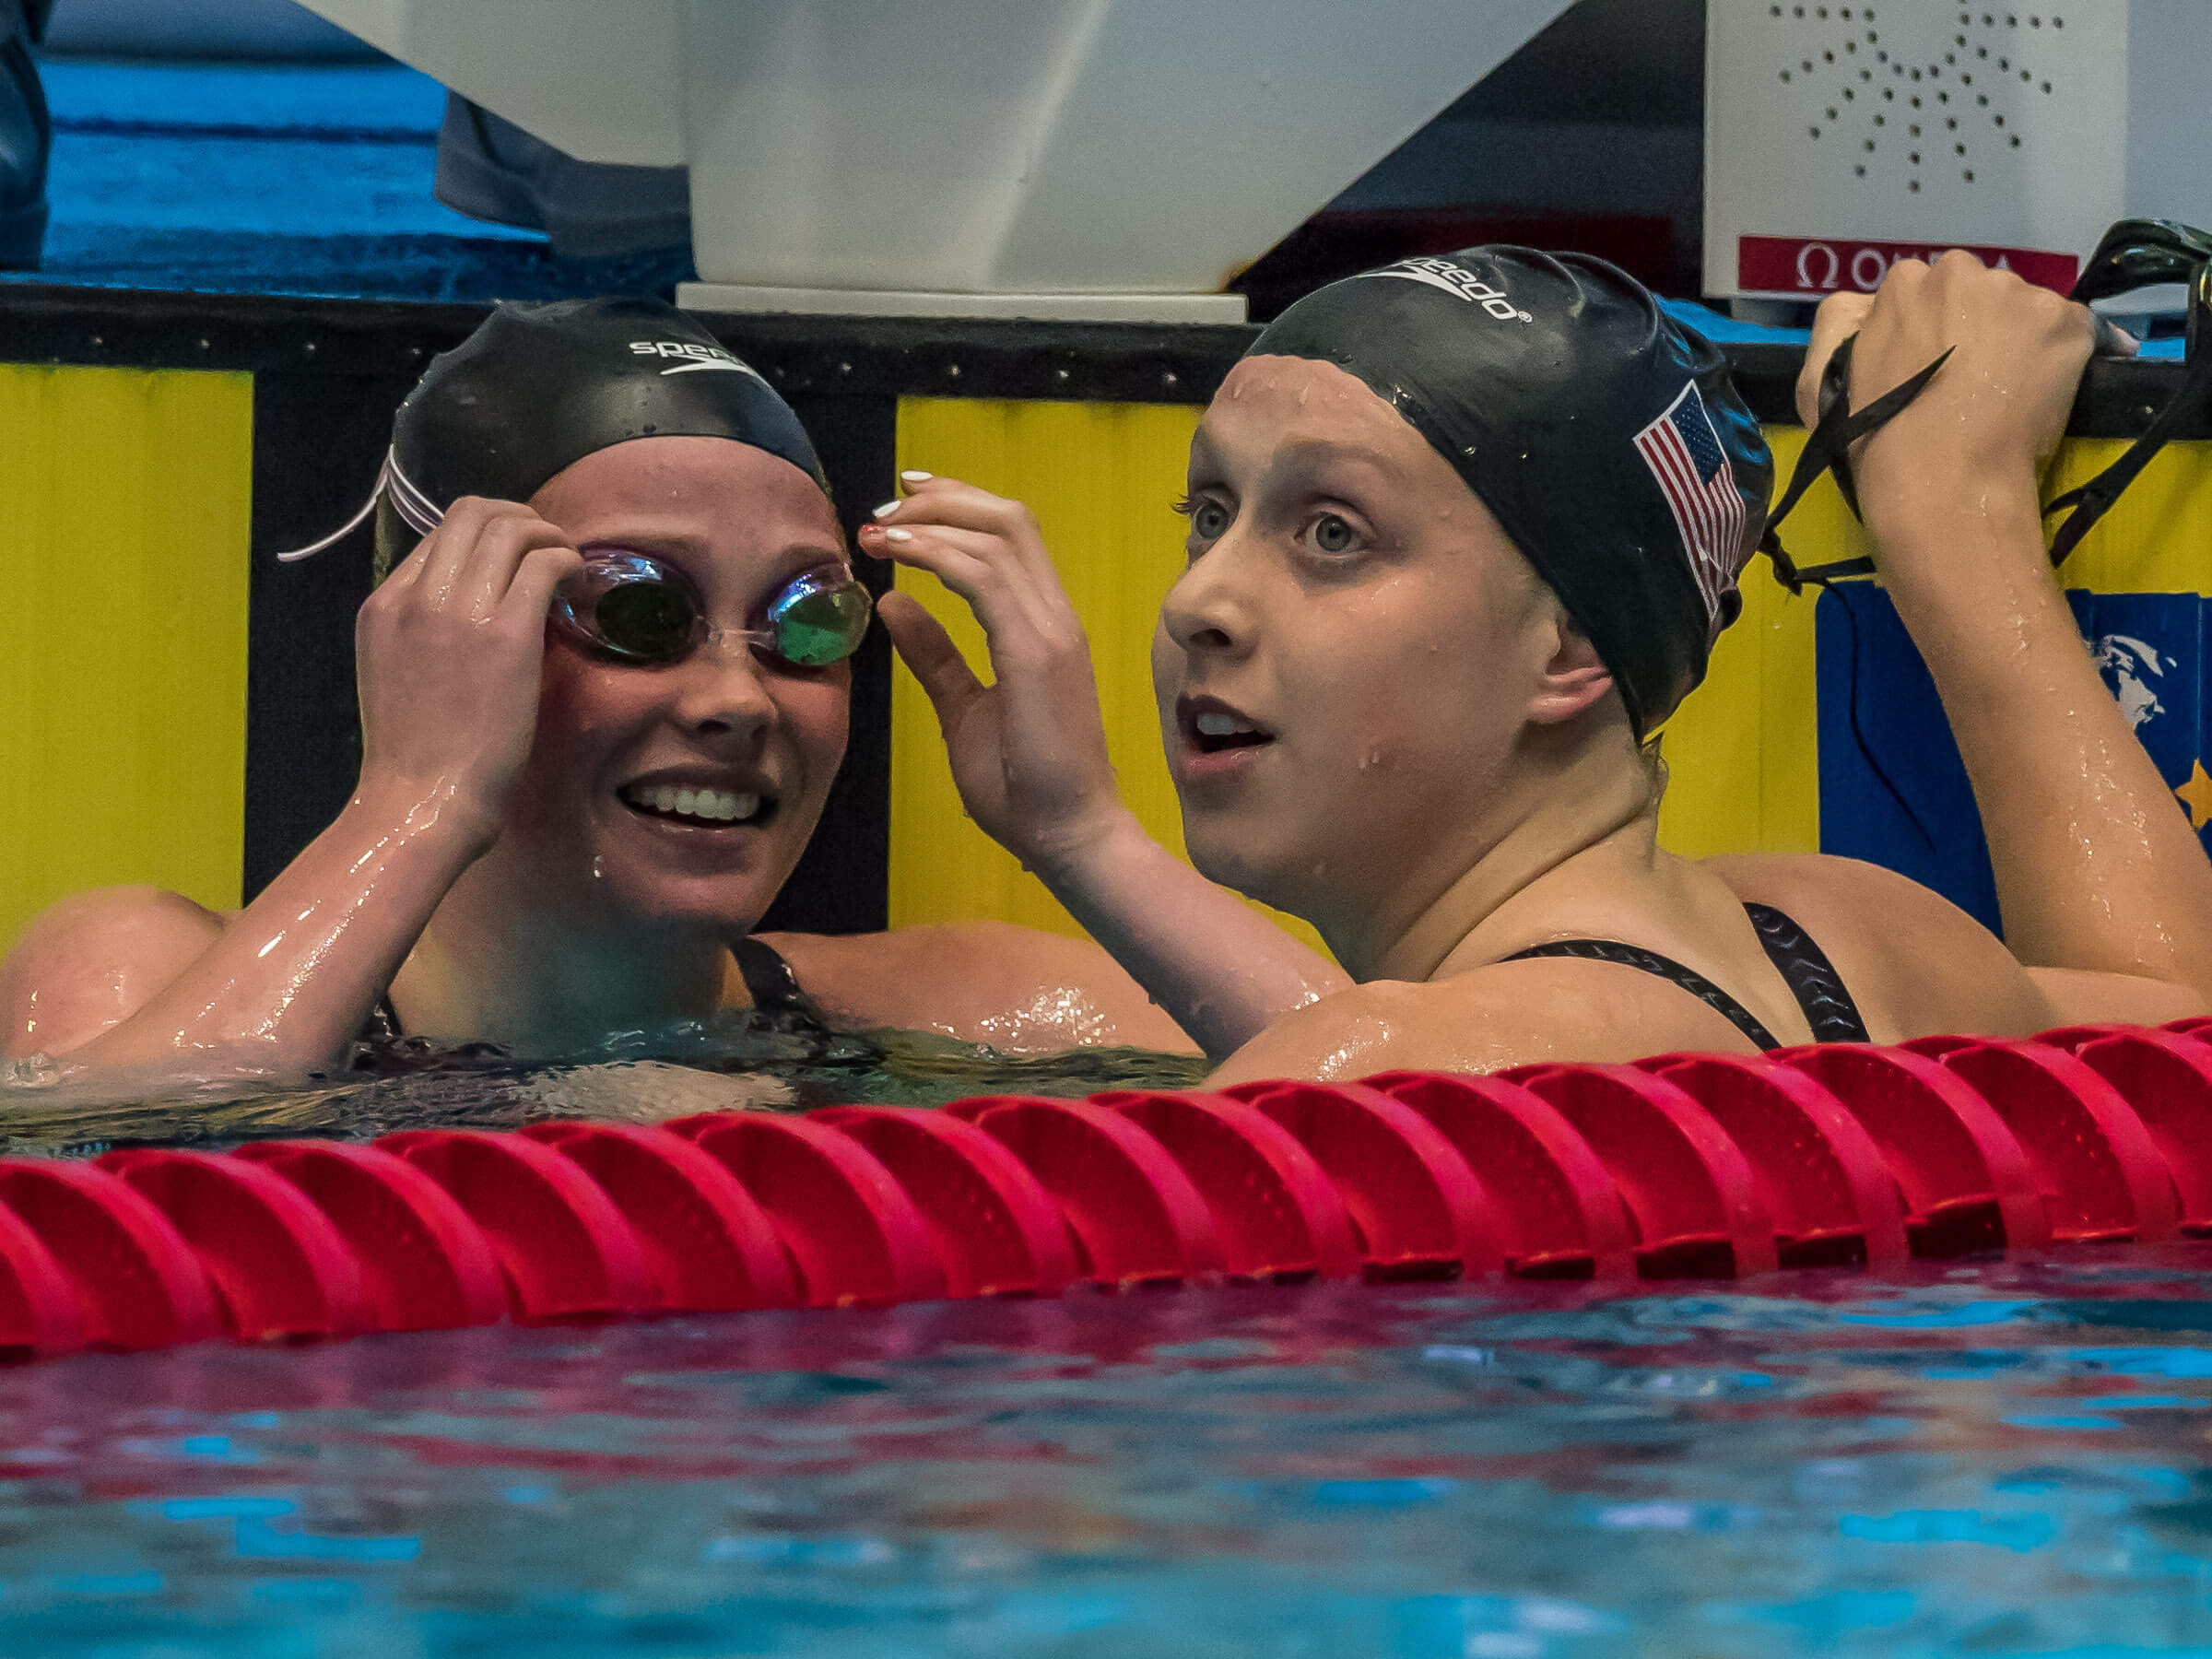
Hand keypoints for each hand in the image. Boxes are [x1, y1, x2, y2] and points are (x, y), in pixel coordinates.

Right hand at [354, 497, 581, 845]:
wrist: (422, 800)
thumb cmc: (415, 754)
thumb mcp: (394, 671)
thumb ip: (420, 629)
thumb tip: (470, 601)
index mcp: (384, 605)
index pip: (437, 537)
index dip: (483, 536)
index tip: (514, 557)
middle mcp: (416, 597)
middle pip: (470, 514)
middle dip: (516, 517)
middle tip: (545, 542)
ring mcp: (459, 611)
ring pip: (508, 529)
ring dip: (546, 533)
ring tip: (566, 558)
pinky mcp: (505, 633)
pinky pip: (542, 563)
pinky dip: (566, 559)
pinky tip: (578, 578)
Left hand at [859, 476, 1126, 870]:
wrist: (1066, 835)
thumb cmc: (1023, 785)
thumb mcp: (963, 708)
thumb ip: (935, 655)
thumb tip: (894, 604)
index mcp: (1043, 626)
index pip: (1009, 536)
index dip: (956, 506)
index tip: (901, 504)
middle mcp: (1054, 616)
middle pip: (1008, 519)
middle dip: (943, 498)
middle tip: (886, 505)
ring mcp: (1051, 631)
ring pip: (999, 536)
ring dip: (932, 522)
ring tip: (881, 529)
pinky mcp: (1038, 653)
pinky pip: (987, 579)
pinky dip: (939, 555)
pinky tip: (900, 556)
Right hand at [1796, 252, 2120, 555]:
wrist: (1938, 478)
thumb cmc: (1873, 437)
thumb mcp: (1829, 373)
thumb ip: (1857, 327)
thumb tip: (1885, 312)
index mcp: (1903, 282)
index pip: (1928, 290)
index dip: (1934, 329)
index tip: (1935, 363)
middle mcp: (1962, 271)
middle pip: (1979, 290)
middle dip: (1979, 324)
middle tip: (1972, 380)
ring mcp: (2018, 293)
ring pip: (2025, 309)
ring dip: (2020, 339)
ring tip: (2008, 394)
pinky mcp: (2064, 320)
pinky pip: (2070, 331)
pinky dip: (2061, 359)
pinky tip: (2042, 395)